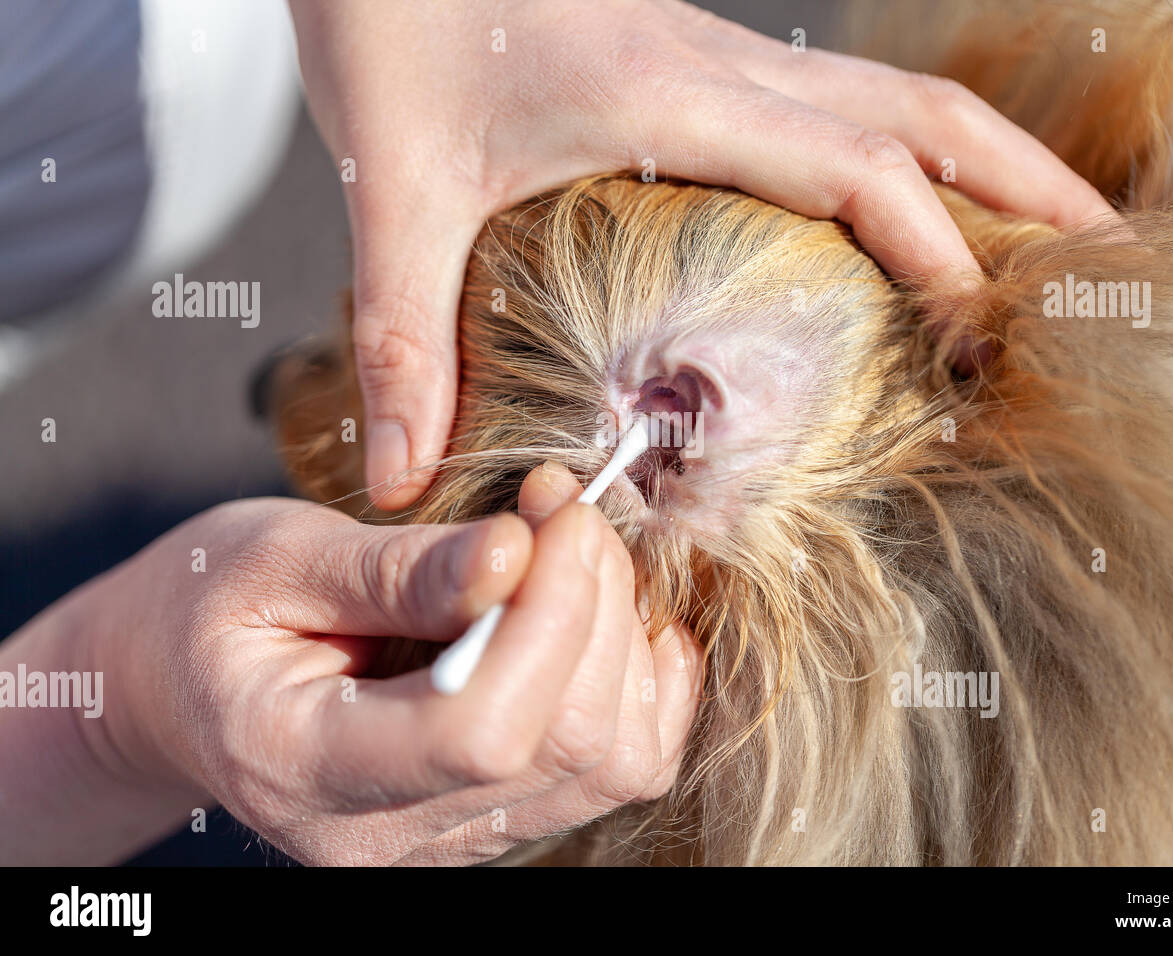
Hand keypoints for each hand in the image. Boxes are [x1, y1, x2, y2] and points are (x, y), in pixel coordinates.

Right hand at [70, 465, 699, 864]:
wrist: (176, 686)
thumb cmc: (206, 612)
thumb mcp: (274, 559)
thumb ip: (398, 569)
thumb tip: (518, 552)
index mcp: (308, 768)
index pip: (481, 732)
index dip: (549, 612)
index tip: (552, 507)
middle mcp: (388, 833)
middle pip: (565, 745)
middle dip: (595, 603)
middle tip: (565, 507)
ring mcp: (448, 839)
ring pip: (611, 765)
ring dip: (624, 639)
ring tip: (578, 553)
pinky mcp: (492, 817)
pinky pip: (617, 770)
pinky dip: (642, 685)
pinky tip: (609, 614)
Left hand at [287, 0, 1114, 508]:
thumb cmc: (389, 17)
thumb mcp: (394, 187)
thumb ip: (406, 336)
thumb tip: (410, 474)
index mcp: (671, 99)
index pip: (856, 170)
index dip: (939, 251)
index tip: (987, 335)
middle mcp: (718, 71)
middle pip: (919, 118)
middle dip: (1023, 190)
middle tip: (1100, 264)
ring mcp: (717, 60)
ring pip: (893, 100)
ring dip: (984, 163)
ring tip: (1050, 237)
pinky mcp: (695, 65)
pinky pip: (838, 106)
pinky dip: (909, 155)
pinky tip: (913, 204)